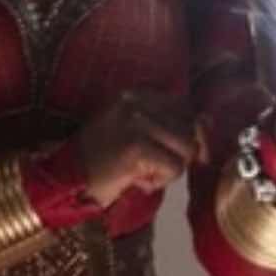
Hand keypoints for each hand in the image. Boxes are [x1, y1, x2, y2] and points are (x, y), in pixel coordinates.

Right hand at [76, 89, 201, 207]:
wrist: (66, 181)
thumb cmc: (104, 160)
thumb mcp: (136, 132)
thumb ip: (169, 124)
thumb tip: (208, 122)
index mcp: (137, 93)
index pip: (186, 107)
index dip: (189, 132)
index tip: (177, 153)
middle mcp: (136, 101)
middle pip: (190, 128)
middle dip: (178, 154)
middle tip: (150, 166)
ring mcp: (135, 122)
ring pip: (186, 148)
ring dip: (170, 169)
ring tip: (144, 173)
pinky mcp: (135, 147)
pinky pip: (174, 167)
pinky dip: (160, 181)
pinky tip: (137, 182)